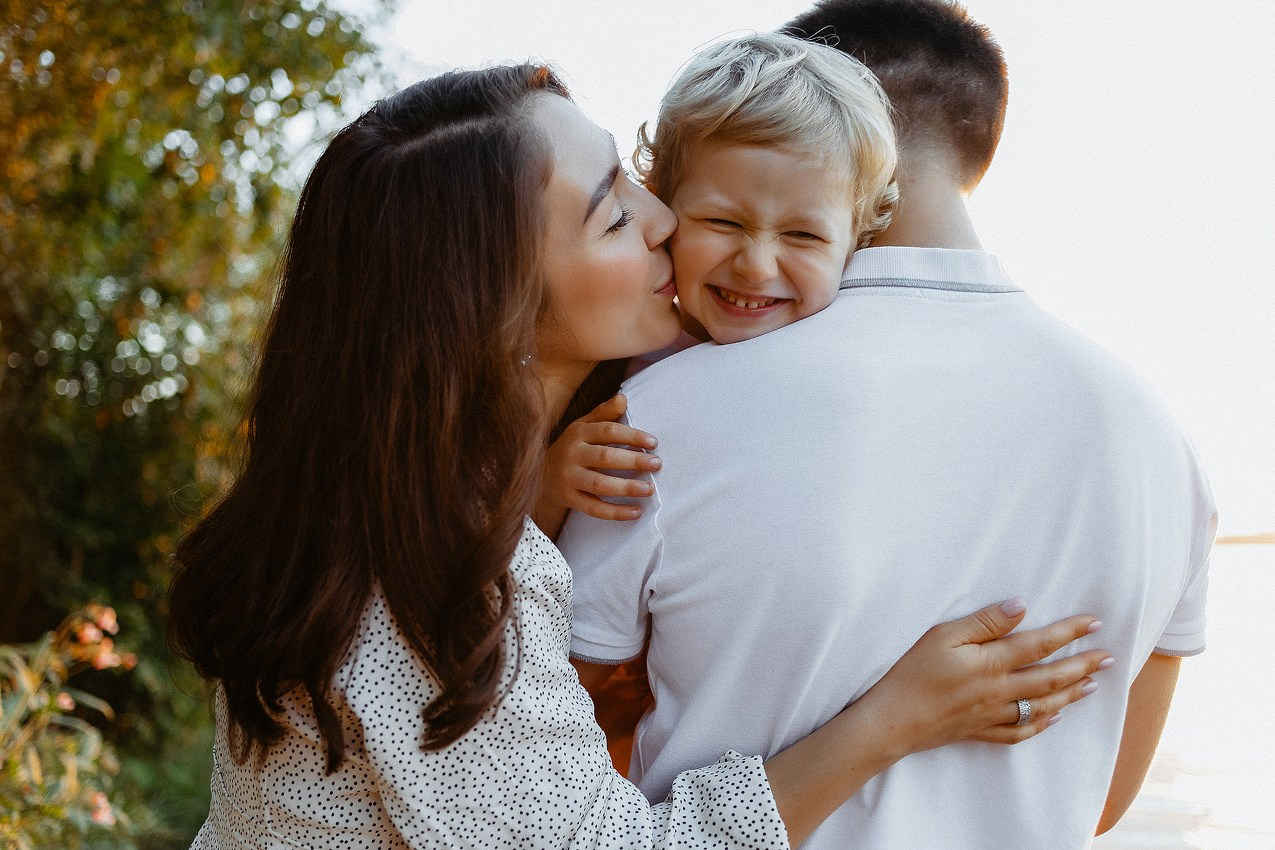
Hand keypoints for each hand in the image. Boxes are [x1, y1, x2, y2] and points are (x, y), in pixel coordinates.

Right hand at [541, 394, 660, 521]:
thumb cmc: (571, 446)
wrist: (539, 473)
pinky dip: (615, 512)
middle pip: (605, 458)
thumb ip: (604, 413)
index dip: (631, 436)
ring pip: (600, 484)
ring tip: (650, 489)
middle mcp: (572, 455)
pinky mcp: (569, 499)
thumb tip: (623, 398)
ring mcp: (569, 478)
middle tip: (657, 464)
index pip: (608, 431)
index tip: (653, 443)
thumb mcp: (583, 425)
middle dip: (633, 461)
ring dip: (626, 487)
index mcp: (578, 433)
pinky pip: (594, 508)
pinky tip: (636, 511)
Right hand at [857, 598, 1111, 756]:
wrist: (892, 721)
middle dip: (1083, 665)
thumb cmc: (911, 673)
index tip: (1094, 622)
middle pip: (1051, 677)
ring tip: (1092, 685)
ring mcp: (992, 714)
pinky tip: (1053, 716)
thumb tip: (1021, 606)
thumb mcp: (942, 635)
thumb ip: (984, 622)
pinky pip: (1021, 731)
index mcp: (992, 663)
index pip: (1040, 644)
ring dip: (1071, 694)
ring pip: (1043, 705)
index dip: (1070, 632)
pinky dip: (1042, 724)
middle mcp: (1000, 691)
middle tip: (1109, 658)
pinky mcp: (980, 731)